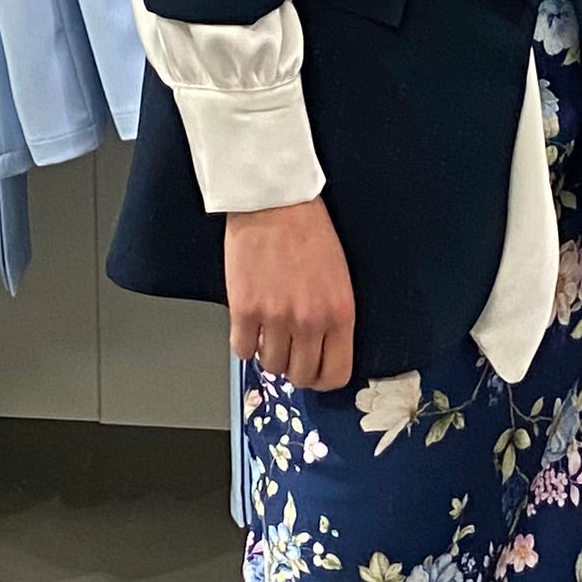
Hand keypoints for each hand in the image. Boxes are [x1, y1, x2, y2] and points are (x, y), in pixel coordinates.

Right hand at [226, 200, 354, 390]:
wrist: (275, 202)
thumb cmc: (308, 231)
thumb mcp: (338, 277)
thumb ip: (332, 316)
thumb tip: (321, 348)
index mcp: (340, 313)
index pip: (335, 373)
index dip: (321, 379)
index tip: (313, 372)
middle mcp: (310, 321)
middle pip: (300, 376)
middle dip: (294, 369)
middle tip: (288, 354)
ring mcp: (276, 317)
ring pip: (271, 366)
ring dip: (268, 355)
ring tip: (268, 334)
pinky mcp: (245, 310)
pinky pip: (242, 351)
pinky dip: (244, 344)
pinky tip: (249, 327)